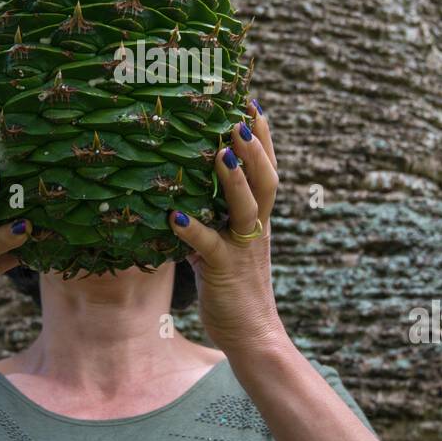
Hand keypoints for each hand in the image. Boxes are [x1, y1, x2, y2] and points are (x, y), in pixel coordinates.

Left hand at [168, 97, 282, 355]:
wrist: (253, 336)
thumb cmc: (234, 290)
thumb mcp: (224, 246)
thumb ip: (211, 220)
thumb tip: (182, 199)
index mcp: (259, 219)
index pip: (267, 171)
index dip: (263, 139)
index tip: (253, 105)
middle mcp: (256, 228)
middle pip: (265, 181)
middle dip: (255, 148)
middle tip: (240, 116)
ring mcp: (242, 248)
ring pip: (245, 207)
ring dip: (234, 179)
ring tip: (220, 153)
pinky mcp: (224, 270)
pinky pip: (208, 246)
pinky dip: (193, 230)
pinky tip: (174, 216)